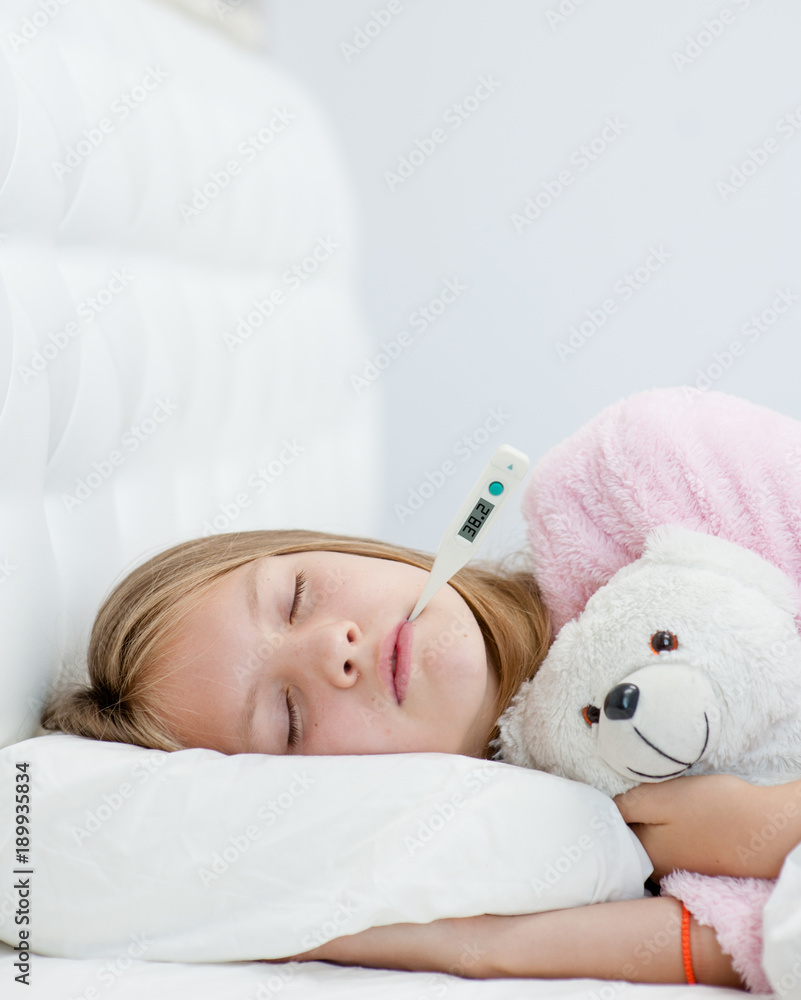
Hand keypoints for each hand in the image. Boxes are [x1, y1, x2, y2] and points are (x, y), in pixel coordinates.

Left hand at [614, 774, 800, 878]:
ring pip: (651, 842)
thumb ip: (627, 805)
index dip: (606, 810)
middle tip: (630, 793)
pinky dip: (670, 831)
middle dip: (625, 820)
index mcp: (643, 853)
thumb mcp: (660, 798)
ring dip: (648, 825)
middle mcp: (658, 869)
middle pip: (629, 840)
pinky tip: (678, 816)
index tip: (607, 793)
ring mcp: (680, 868)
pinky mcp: (699, 861)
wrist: (767, 831)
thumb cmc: (713, 810)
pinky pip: (673, 845)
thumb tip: (605, 811)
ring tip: (655, 801)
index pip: (610, 832)